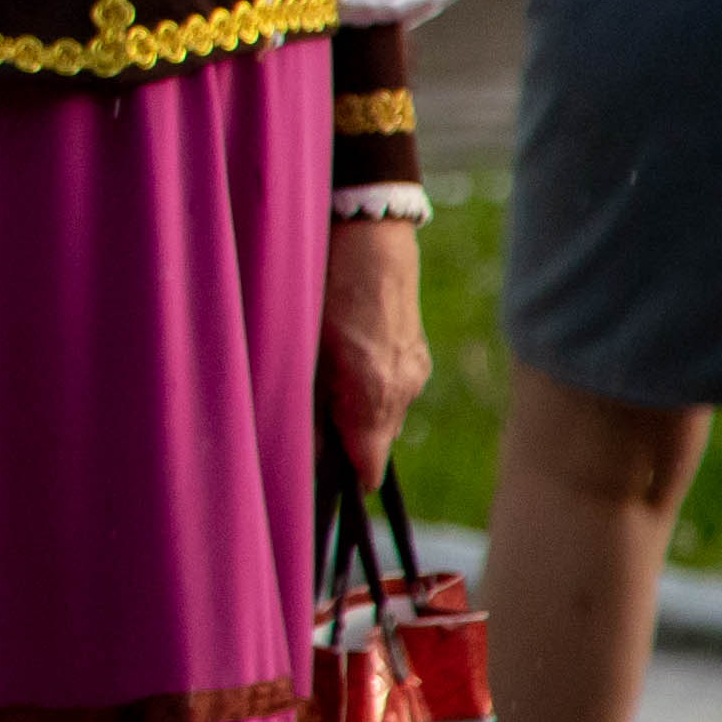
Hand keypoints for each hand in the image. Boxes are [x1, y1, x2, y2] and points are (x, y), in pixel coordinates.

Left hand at [323, 215, 430, 487]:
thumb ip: (306, 398)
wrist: (369, 233)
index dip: (342, 480)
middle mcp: (401, 387)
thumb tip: (303, 444)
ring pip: (385, 415)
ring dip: (357, 415)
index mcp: (371, 390)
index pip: (367, 464)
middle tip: (308, 434)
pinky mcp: (418, 353)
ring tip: (323, 393)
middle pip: (374, 442)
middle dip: (345, 444)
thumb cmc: (321, 283)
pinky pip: (395, 390)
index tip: (316, 488)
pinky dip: (372, 391)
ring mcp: (415, 370)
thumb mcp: (303, 344)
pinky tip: (346, 369)